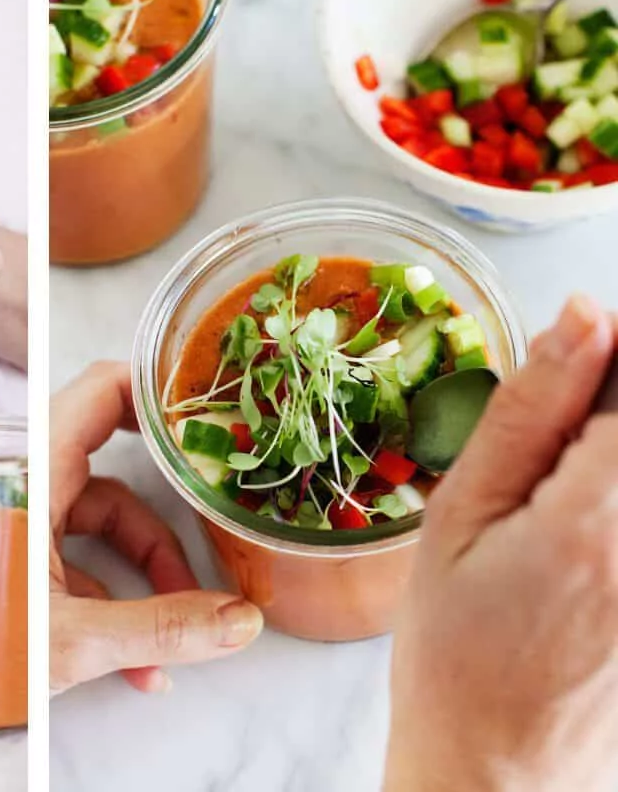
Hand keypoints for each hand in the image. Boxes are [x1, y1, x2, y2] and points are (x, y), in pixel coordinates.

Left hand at [50, 361, 263, 694]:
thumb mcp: (70, 637)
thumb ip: (161, 626)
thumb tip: (238, 620)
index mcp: (30, 471)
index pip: (99, 390)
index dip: (156, 388)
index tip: (206, 403)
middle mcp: (23, 484)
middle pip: (114, 475)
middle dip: (165, 523)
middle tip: (211, 523)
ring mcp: (18, 521)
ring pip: (99, 527)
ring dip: (145, 580)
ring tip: (172, 638)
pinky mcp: (16, 558)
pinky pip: (77, 563)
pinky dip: (112, 605)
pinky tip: (136, 661)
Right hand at [386, 296, 617, 791]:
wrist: (500, 768)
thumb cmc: (458, 651)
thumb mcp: (459, 520)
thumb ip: (526, 413)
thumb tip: (583, 314)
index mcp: (603, 510)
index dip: (602, 354)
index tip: (568, 371)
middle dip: (603, 413)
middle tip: (554, 455)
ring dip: (606, 456)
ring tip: (562, 509)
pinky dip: (610, 495)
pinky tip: (582, 538)